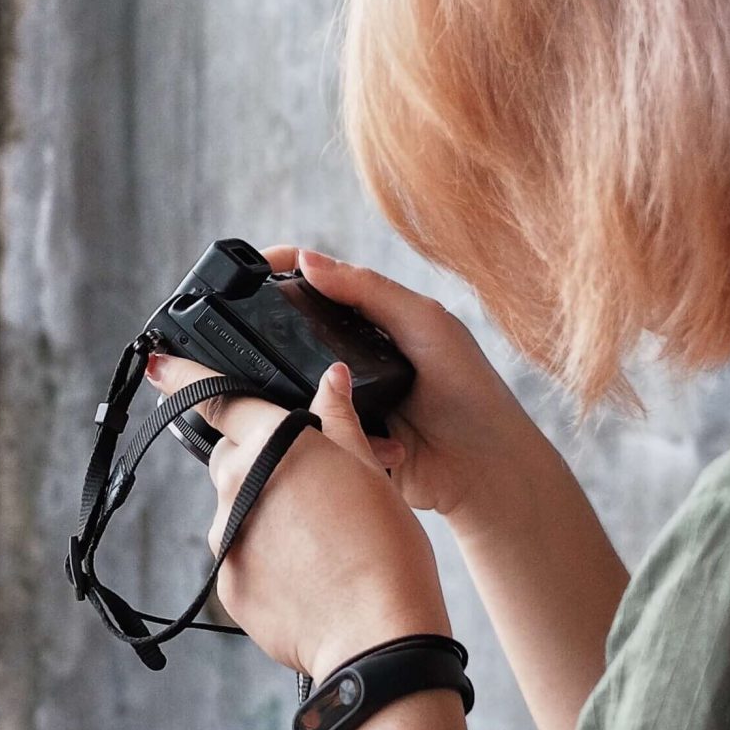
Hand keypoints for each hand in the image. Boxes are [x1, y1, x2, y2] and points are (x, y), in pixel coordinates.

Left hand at [144, 351, 449, 684]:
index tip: (159, 366)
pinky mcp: (225, 582)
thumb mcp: (370, 472)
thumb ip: (340, 421)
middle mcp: (236, 485)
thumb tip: (330, 380)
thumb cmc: (384, 550)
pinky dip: (265, 555)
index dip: (184, 376)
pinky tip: (308, 571)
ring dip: (264, 510)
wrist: (376, 636)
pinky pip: (239, 553)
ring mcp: (224, 537)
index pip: (219, 398)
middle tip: (310, 481)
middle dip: (258, 457)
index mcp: (273, 444)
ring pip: (236, 507)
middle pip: (231, 455)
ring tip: (322, 538)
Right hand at [272, 247, 553, 532]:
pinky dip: (317, 427)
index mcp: (370, 318)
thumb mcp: (424, 323)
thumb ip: (368, 289)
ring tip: (316, 394)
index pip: (312, 282)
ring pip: (288, 383)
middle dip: (269, 334)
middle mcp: (349, 355)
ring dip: (294, 389)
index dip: (277, 269)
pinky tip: (338, 429)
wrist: (484, 469)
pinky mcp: (337, 438)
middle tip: (246, 335)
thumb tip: (307, 260)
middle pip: (289, 333)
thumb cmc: (468, 389)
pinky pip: (305, 428)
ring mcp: (340, 397)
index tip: (246, 271)